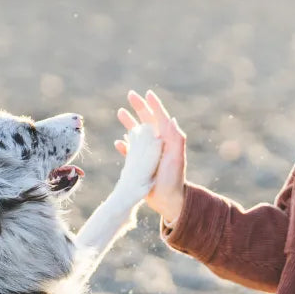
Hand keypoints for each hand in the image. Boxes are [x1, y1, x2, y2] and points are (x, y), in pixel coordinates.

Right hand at [114, 90, 185, 224]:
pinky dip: (124, 145)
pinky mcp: (140, 165)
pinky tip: (118, 142)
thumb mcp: (176, 157)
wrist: (168, 200)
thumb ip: (175, 138)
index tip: (147, 93)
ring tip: (120, 112)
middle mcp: (158, 144)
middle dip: (139, 107)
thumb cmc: (173, 178)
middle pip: (147, 121)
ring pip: (137, 133)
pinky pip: (130, 152)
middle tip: (130, 94)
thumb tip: (171, 119)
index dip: (154, 105)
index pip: (160, 117)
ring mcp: (148, 154)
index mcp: (167, 139)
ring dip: (129, 122)